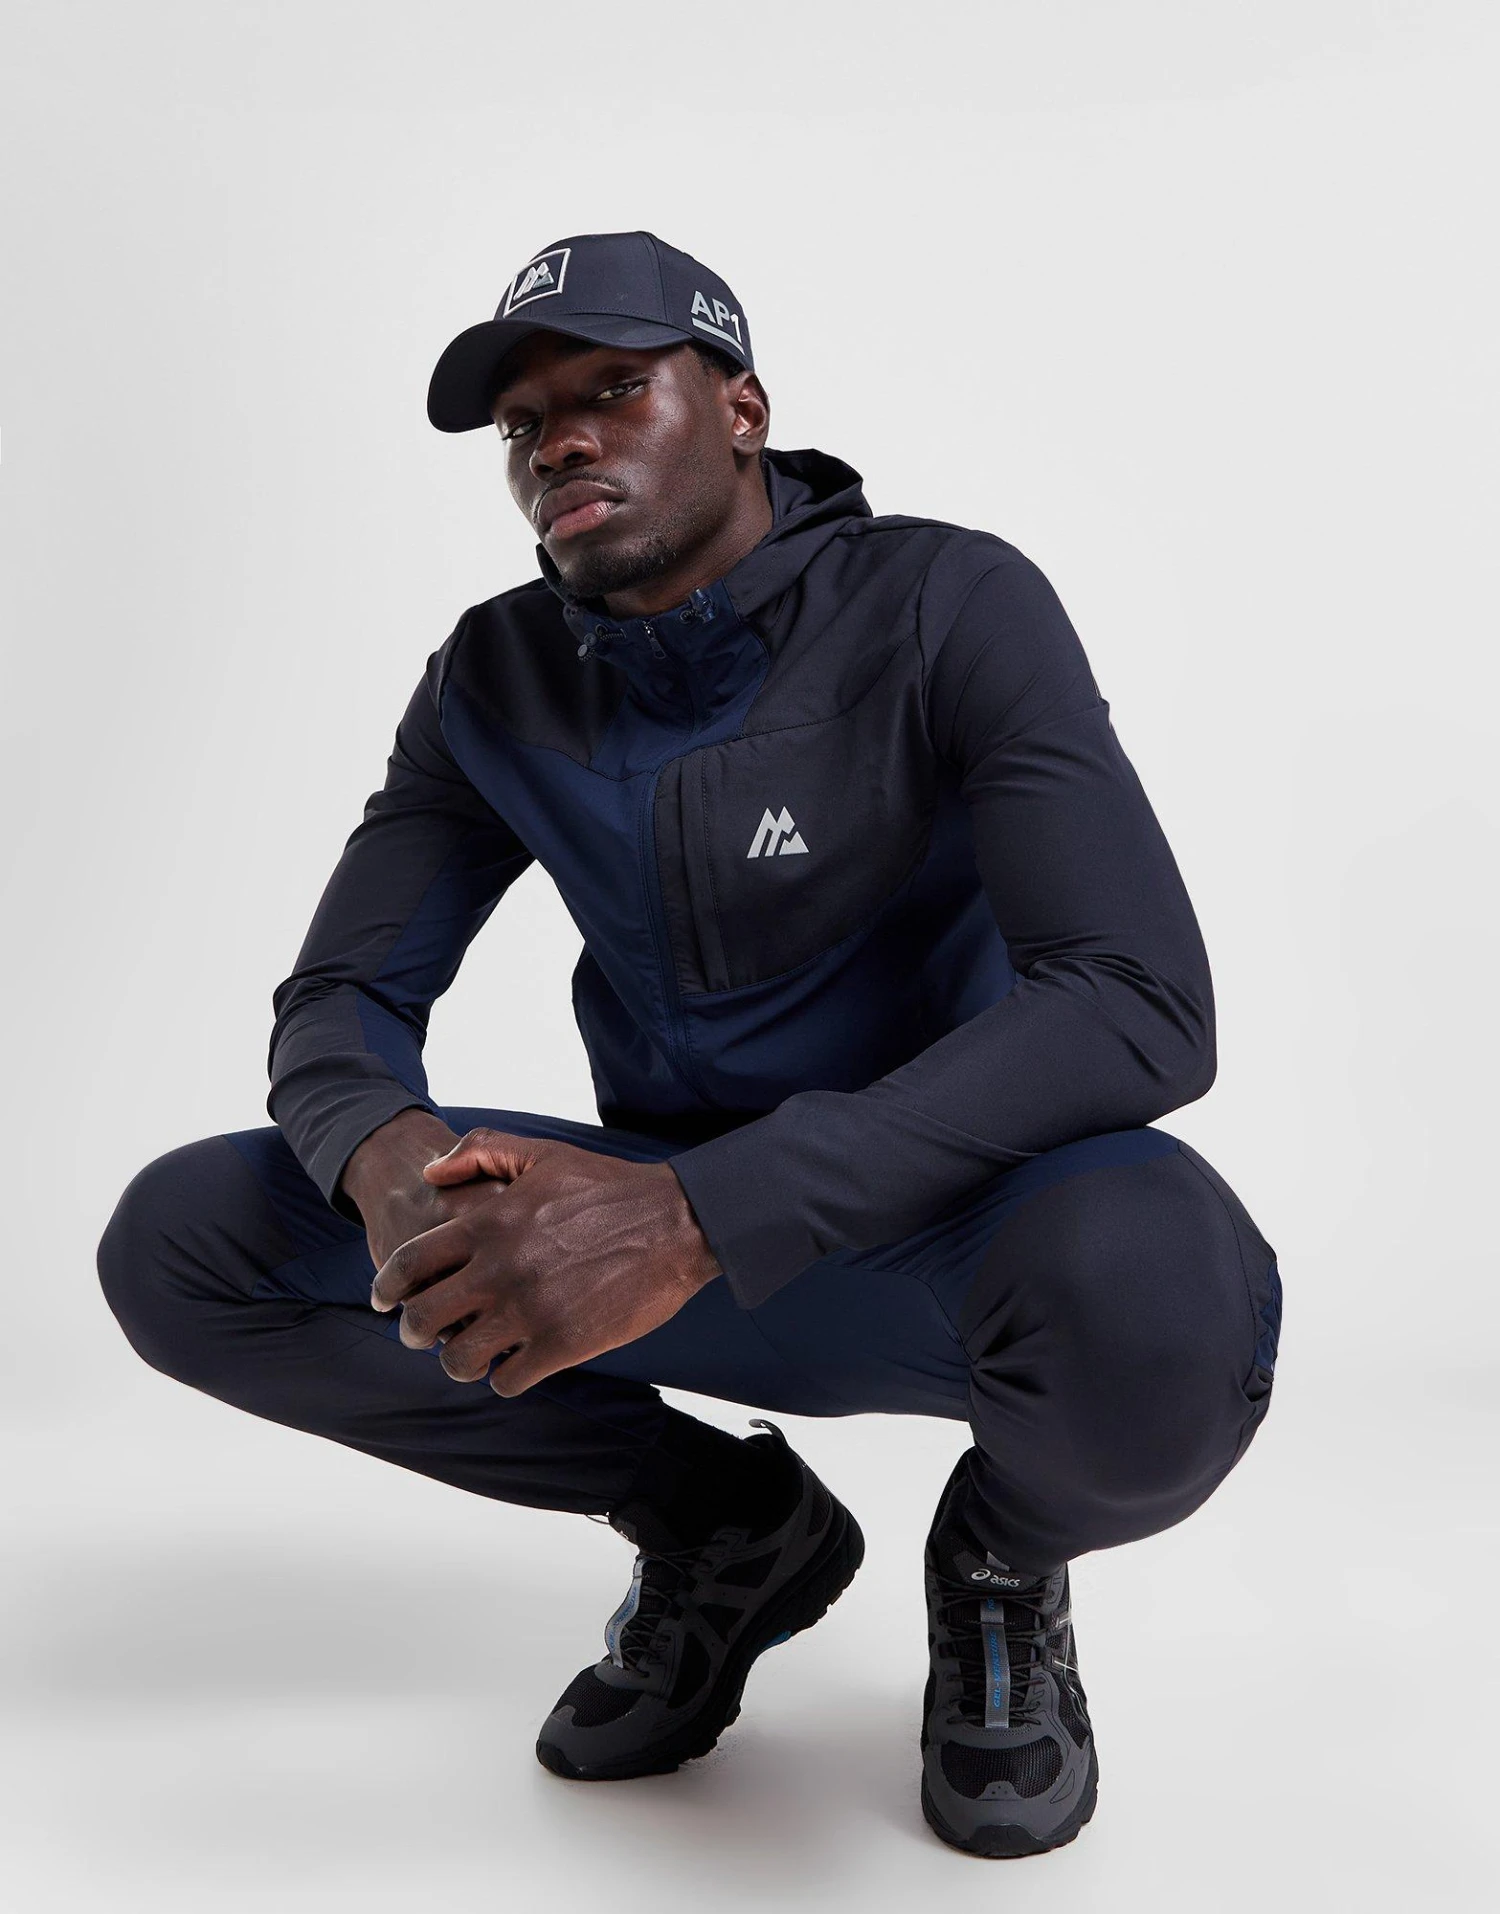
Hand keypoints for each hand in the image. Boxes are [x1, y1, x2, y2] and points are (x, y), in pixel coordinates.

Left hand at [368, 1129, 722, 1396]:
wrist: (675, 1222)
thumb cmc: (609, 1186)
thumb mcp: (542, 1153)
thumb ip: (481, 1152)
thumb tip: (429, 1173)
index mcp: (489, 1223)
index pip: (409, 1265)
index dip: (387, 1288)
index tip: (385, 1300)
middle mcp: (500, 1269)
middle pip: (423, 1320)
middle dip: (414, 1332)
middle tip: (424, 1335)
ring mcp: (530, 1310)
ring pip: (459, 1360)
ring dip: (458, 1361)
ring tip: (471, 1354)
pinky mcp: (562, 1344)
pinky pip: (506, 1380)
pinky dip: (503, 1376)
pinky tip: (515, 1363)